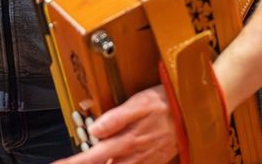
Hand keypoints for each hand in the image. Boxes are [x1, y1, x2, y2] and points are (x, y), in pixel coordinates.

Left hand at [52, 86, 176, 163]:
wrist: (194, 111)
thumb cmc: (166, 103)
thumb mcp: (140, 103)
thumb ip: (116, 118)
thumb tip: (95, 129)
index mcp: (125, 142)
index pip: (91, 158)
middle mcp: (132, 157)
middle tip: (67, 163)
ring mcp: (142, 162)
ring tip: (88, 160)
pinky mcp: (151, 163)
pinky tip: (115, 160)